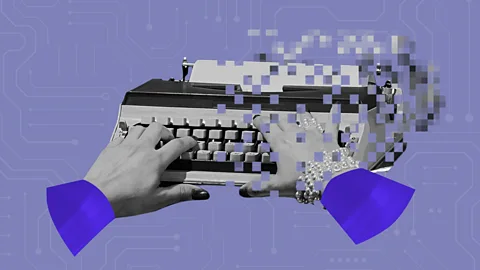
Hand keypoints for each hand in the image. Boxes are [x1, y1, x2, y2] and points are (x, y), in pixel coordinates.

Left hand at [84, 123, 209, 217]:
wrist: (96, 197)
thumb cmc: (124, 200)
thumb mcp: (157, 200)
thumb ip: (180, 193)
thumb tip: (198, 192)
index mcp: (156, 161)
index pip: (178, 144)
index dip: (188, 142)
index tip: (191, 143)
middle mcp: (141, 149)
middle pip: (159, 128)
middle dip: (167, 132)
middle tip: (168, 140)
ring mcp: (125, 146)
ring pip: (141, 127)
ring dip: (148, 132)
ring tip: (150, 141)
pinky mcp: (111, 147)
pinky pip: (123, 135)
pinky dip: (130, 137)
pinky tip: (130, 146)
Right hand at [239, 105, 353, 197]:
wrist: (330, 178)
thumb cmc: (304, 181)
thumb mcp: (278, 186)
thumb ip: (260, 187)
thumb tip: (245, 191)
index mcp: (280, 143)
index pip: (266, 126)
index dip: (260, 121)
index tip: (257, 119)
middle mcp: (295, 134)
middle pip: (282, 121)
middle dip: (277, 120)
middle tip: (273, 121)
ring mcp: (312, 134)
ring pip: (303, 119)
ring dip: (299, 117)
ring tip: (298, 113)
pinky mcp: (328, 137)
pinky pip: (331, 122)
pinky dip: (333, 115)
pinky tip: (335, 108)